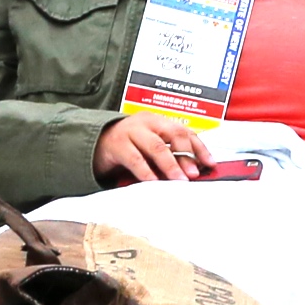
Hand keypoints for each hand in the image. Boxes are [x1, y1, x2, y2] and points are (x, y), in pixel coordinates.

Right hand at [93, 112, 210, 185]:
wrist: (94, 142)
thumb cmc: (127, 146)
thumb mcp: (150, 146)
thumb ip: (168, 154)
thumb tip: (193, 171)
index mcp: (159, 121)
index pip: (185, 132)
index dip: (200, 148)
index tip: (210, 164)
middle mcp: (147, 122)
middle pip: (174, 134)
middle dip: (187, 155)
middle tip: (194, 173)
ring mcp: (131, 132)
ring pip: (156, 147)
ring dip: (170, 165)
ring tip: (179, 180)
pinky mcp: (117, 145)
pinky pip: (135, 160)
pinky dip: (147, 173)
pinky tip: (154, 183)